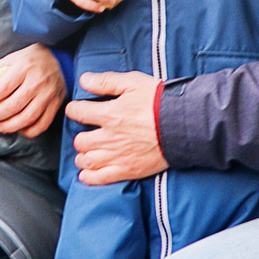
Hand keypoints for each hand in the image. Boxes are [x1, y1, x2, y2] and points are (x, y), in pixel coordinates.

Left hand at [0, 44, 65, 137]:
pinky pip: (42, 124)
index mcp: (24, 68)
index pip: (2, 89)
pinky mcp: (56, 105)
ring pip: (27, 118)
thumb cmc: (32, 59)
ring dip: (9, 127)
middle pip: (13, 106)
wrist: (60, 59)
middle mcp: (37, 82)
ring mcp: (48, 95)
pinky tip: (18, 130)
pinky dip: (29, 132)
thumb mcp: (13, 57)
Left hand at [70, 70, 166, 184]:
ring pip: (87, 160)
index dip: (74, 109)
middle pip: (80, 140)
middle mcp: (109, 138)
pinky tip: (87, 173)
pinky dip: (89, 177)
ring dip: (83, 156)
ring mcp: (118, 156)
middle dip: (80, 136)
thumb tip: (84, 80)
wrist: (185, 124)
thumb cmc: (161, 102)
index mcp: (109, 114)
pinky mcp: (128, 170)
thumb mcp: (133, 82)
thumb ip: (106, 81)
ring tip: (87, 151)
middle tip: (86, 133)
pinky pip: (100, 178)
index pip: (78, 112)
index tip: (77, 110)